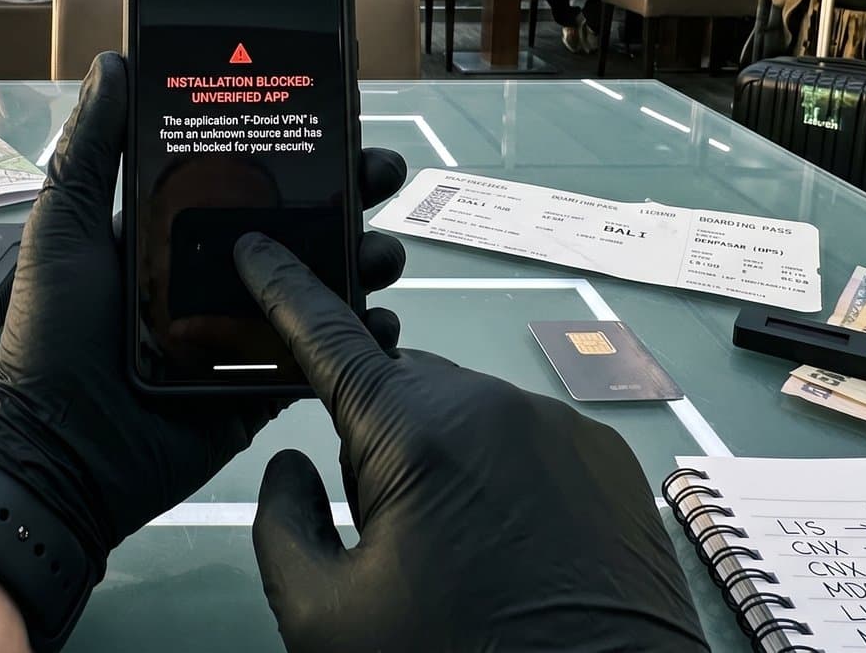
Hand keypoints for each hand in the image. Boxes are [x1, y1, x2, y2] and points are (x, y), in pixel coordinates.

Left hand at [0, 53, 407, 584]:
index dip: (294, 144)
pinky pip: (321, 356)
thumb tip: (116, 61)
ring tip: (385, 251)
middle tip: (382, 173)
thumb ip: (92, 145)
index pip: (248, 174)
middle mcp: (216, 272)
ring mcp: (243, 330)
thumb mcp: (65, 223)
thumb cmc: (54, 328)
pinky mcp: (259, 386)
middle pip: (299, 223)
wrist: (57, 444)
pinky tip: (382, 321)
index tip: (339, 112)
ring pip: (320, 285)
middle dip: (348, 196)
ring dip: (362, 262)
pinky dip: (357, 339)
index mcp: (175, 229)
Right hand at [237, 236, 708, 652]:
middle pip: (398, 389)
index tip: (256, 249)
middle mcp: (496, 409)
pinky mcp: (609, 462)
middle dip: (375, 442)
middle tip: (386, 541)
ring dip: (440, 463)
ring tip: (457, 560)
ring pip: (464, 418)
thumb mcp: (326, 619)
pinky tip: (508, 554)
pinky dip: (500, 480)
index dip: (282, 289)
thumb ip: (282, 526)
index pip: (328, 337)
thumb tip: (291, 465)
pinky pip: (525, 443)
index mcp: (417, 435)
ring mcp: (561, 430)